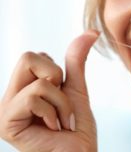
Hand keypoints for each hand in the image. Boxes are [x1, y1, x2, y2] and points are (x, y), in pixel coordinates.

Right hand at [0, 30, 98, 151]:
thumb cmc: (76, 127)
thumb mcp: (76, 87)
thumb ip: (76, 59)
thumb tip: (91, 31)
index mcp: (23, 88)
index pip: (34, 55)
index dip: (55, 72)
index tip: (59, 95)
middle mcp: (10, 96)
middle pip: (28, 56)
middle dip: (56, 79)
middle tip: (58, 104)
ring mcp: (6, 109)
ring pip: (39, 80)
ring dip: (61, 101)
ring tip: (59, 121)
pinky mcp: (7, 122)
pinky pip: (34, 97)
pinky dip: (54, 111)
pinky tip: (53, 128)